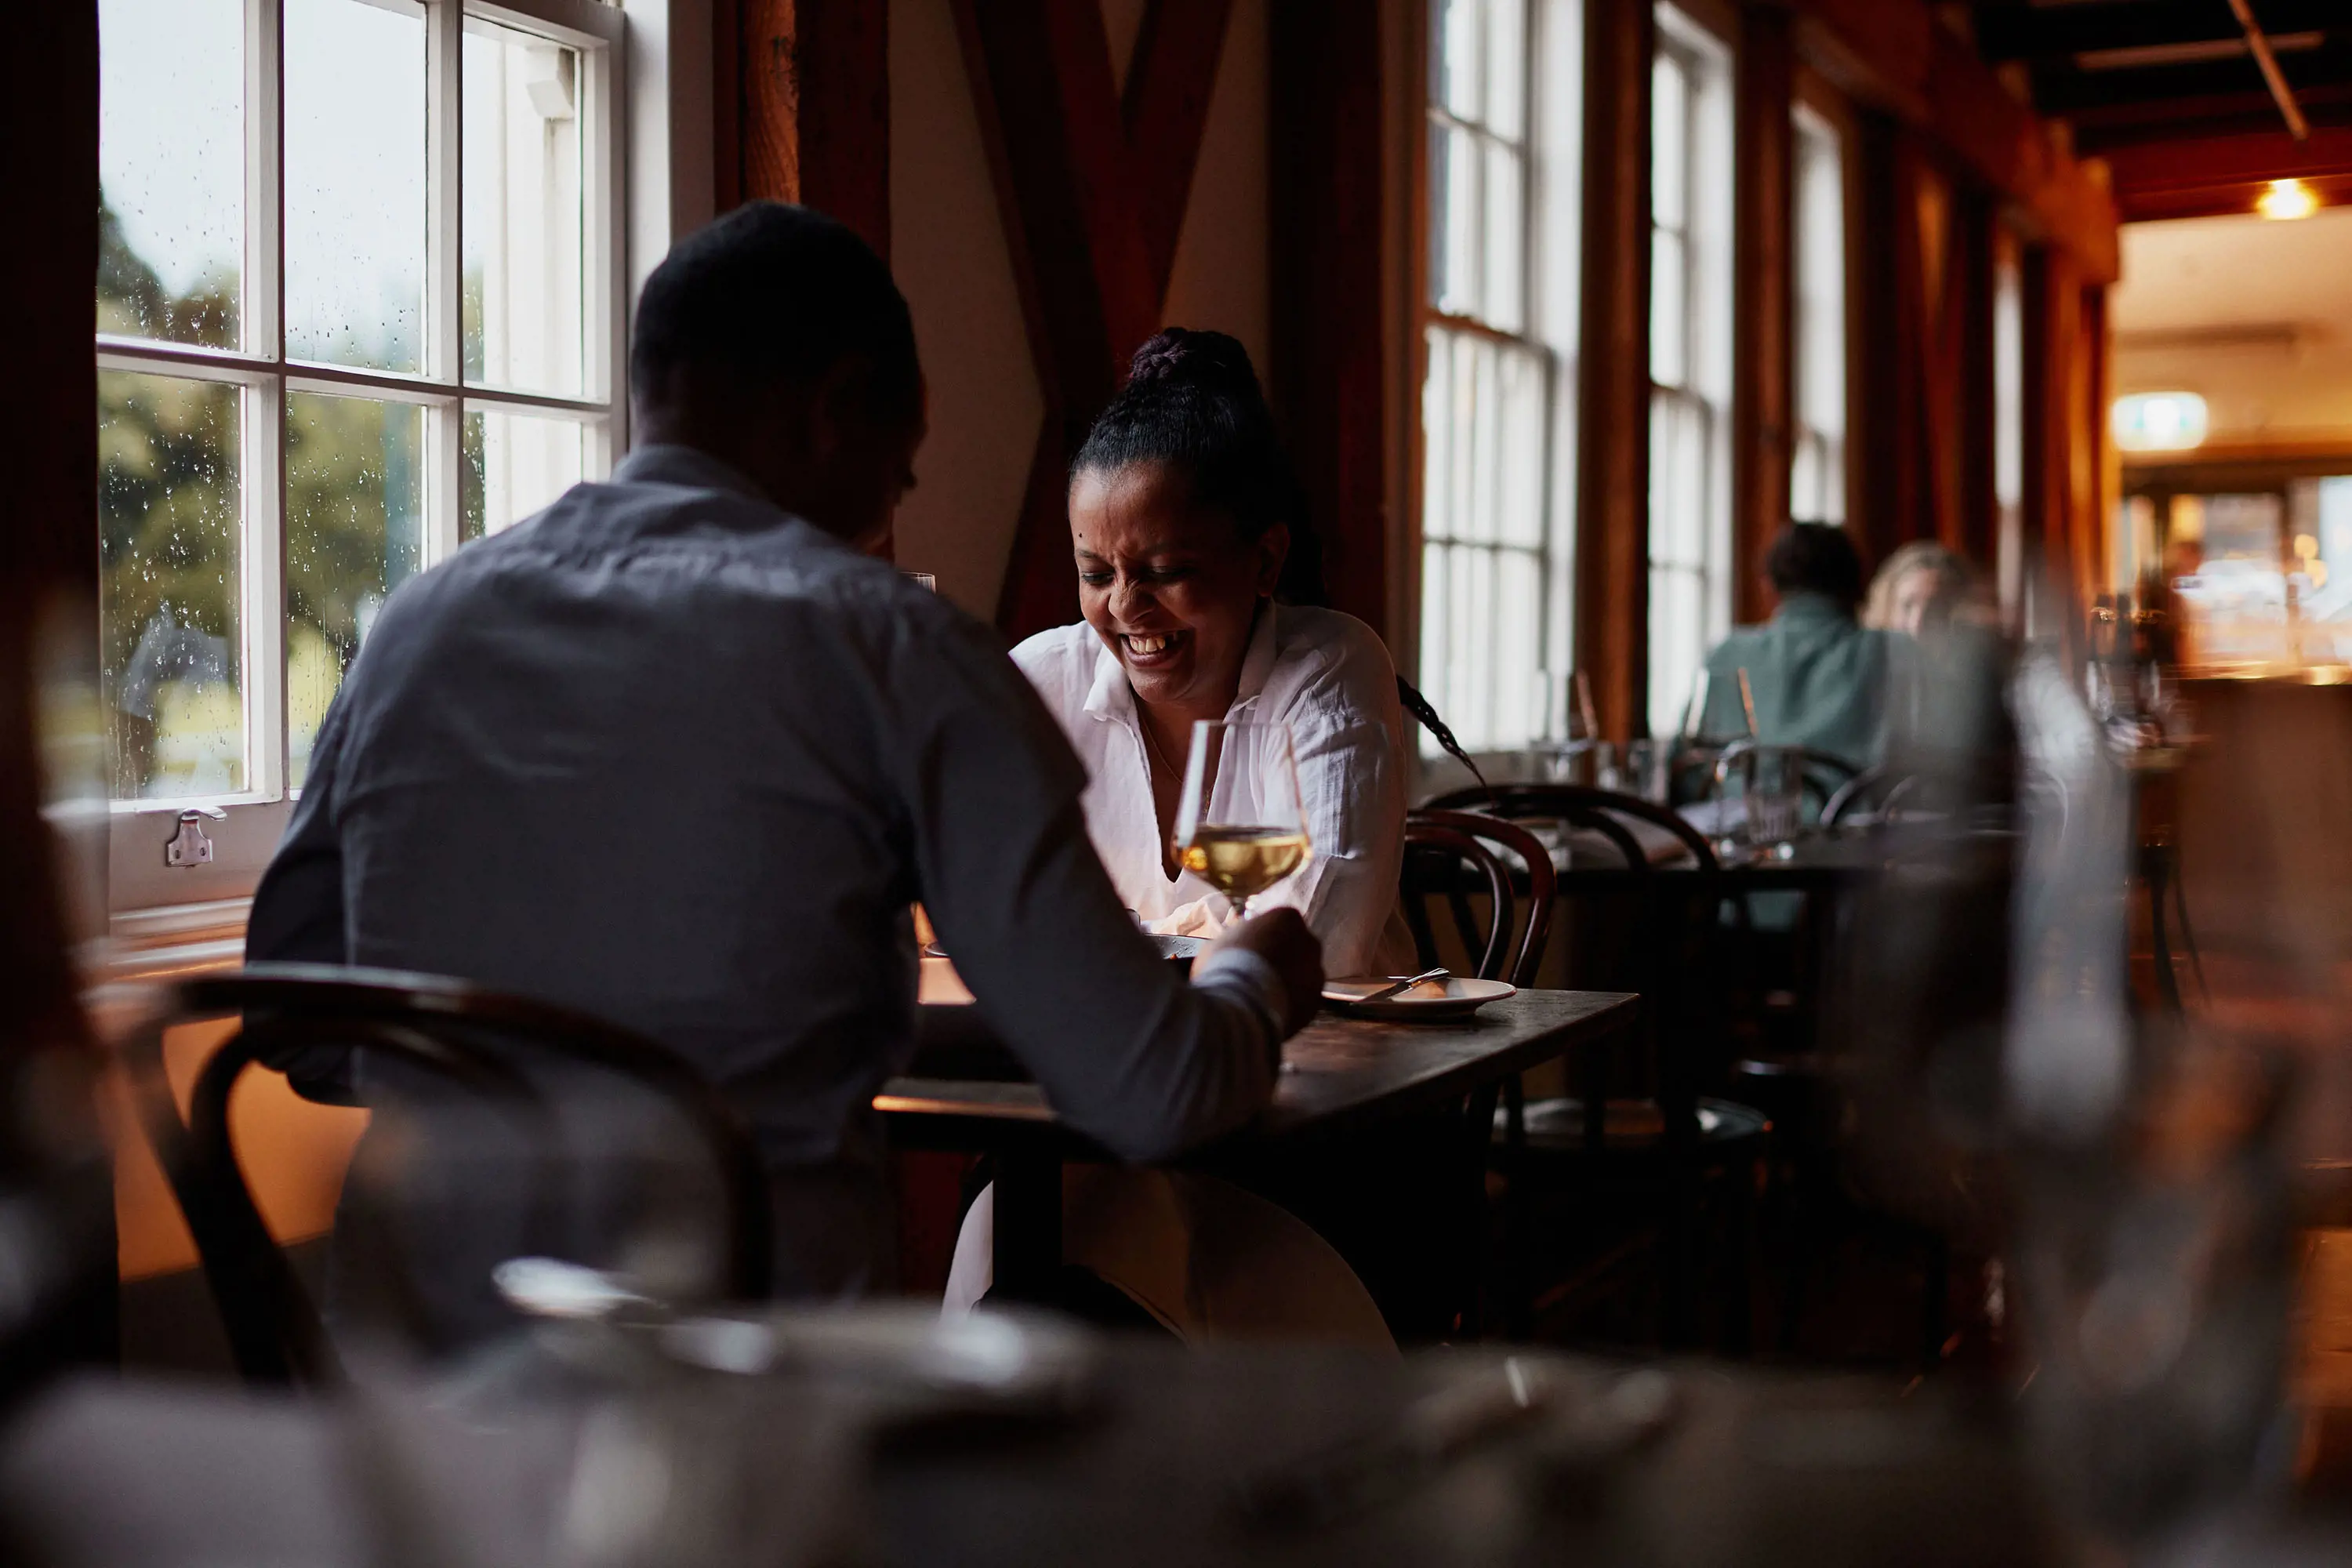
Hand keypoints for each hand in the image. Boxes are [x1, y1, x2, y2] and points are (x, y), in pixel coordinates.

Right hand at [1208, 907, 1323, 1036]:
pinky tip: (1268, 1012)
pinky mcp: (1315, 1002)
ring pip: (1301, 977)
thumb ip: (1241, 939)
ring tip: (1260, 998)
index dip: (1262, 939)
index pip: (1279, 923)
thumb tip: (1240, 944)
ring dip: (1286, 985)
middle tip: (1256, 975)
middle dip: (1279, 961)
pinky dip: (1288, 1006)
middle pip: (1295, 949)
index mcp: (1287, 917)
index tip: (1248, 952)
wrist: (1242, 1003)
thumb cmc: (1227, 965)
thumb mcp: (1225, 940)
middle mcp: (1310, 941)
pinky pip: (1301, 1002)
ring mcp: (1316, 973)